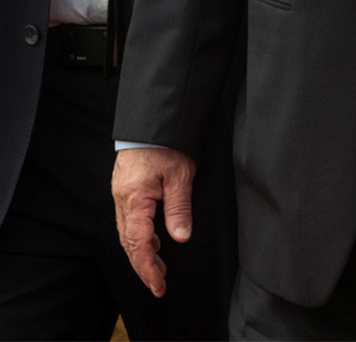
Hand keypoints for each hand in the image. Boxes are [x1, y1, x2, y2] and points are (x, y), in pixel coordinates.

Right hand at [111, 146, 195, 296]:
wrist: (151, 123)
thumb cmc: (167, 144)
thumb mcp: (180, 176)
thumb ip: (179, 209)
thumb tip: (180, 238)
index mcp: (134, 200)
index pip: (139, 243)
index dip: (148, 267)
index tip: (158, 285)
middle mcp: (122, 201)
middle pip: (129, 243)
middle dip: (144, 267)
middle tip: (159, 286)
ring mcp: (121, 196)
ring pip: (128, 234)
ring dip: (142, 253)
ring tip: (159, 269)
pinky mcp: (126, 191)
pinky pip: (130, 222)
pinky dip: (141, 237)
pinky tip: (155, 242)